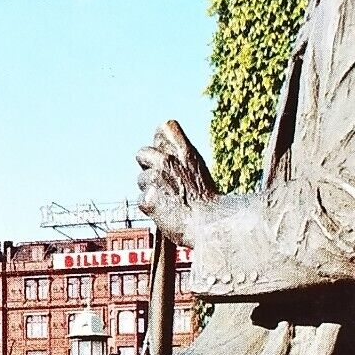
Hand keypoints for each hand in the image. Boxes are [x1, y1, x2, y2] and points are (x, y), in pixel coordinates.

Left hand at [136, 120, 216, 246]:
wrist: (213, 226)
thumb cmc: (208, 203)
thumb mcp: (199, 170)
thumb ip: (182, 158)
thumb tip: (166, 146)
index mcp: (185, 152)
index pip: (164, 127)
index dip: (161, 142)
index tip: (169, 157)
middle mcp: (169, 161)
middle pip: (142, 152)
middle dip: (148, 167)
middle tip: (165, 183)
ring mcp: (157, 179)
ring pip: (140, 180)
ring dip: (150, 190)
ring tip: (170, 202)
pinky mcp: (149, 199)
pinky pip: (141, 201)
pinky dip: (150, 208)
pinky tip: (165, 213)